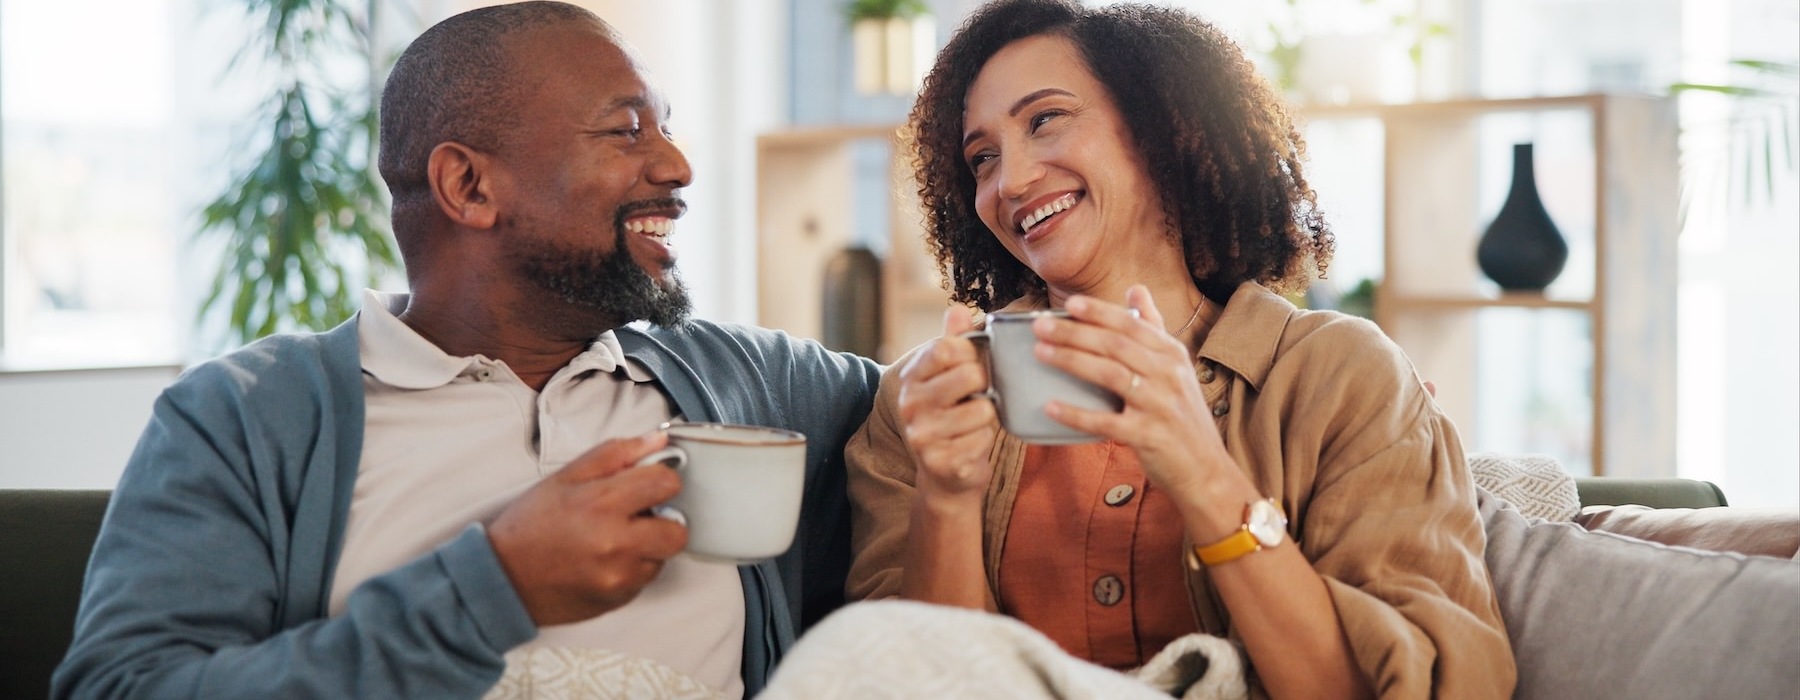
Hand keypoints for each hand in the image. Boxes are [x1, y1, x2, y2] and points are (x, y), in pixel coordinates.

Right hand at [487, 432, 688, 625]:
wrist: (503, 579)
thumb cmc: (530, 525)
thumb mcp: (566, 477)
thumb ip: (616, 455)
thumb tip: (658, 441)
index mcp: (602, 503)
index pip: (667, 483)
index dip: (661, 479)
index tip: (649, 483)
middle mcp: (615, 543)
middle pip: (678, 530)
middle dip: (664, 519)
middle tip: (638, 516)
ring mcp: (619, 577)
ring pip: (662, 556)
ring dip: (648, 546)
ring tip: (613, 539)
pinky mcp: (618, 599)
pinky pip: (645, 579)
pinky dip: (633, 567)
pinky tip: (604, 560)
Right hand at [896, 307, 999, 503]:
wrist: (945, 475)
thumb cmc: (952, 417)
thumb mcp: (948, 377)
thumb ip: (953, 343)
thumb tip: (957, 309)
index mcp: (912, 378)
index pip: (945, 347)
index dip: (970, 352)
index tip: (972, 364)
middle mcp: (910, 404)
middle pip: (970, 375)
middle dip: (984, 386)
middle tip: (976, 398)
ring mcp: (922, 435)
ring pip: (983, 410)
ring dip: (987, 419)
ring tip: (972, 425)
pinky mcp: (940, 462)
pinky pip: (984, 439)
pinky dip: (985, 442)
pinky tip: (970, 446)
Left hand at [1034, 286, 1244, 505]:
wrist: (1207, 469)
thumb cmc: (1183, 415)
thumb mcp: (1176, 367)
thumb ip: (1153, 329)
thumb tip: (1136, 289)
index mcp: (1172, 354)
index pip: (1131, 325)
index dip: (1099, 312)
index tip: (1070, 304)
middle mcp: (1168, 374)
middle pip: (1115, 345)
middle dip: (1074, 332)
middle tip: (1040, 326)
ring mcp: (1159, 405)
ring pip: (1109, 374)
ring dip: (1071, 361)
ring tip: (1041, 353)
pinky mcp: (1147, 436)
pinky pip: (1105, 421)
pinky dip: (1076, 414)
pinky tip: (1051, 406)